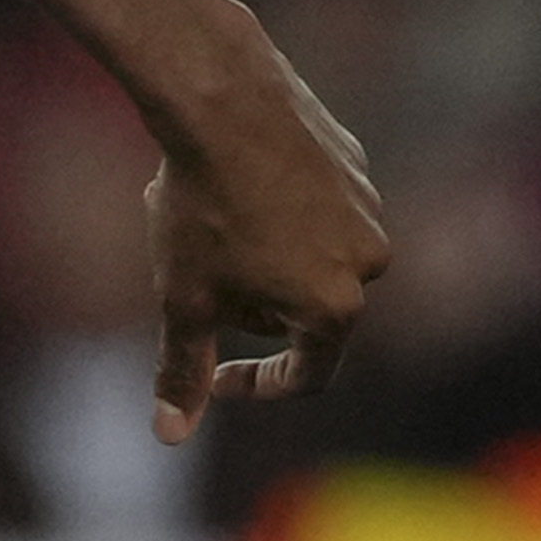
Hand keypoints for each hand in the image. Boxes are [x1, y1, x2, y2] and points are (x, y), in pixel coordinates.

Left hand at [146, 21, 390, 440]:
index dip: (256, 385)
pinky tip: (229, 179)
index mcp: (336, 308)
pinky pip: (310, 207)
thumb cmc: (201, 211)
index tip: (216, 376)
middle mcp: (370, 263)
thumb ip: (184, 369)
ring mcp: (369, 211)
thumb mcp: (183, 302)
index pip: (307, 375)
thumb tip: (170, 434)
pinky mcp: (357, 166)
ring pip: (305, 257)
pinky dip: (272, 208)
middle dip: (244, 302)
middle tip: (191, 265)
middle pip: (301, 312)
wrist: (224, 106)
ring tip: (206, 217)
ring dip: (256, 254)